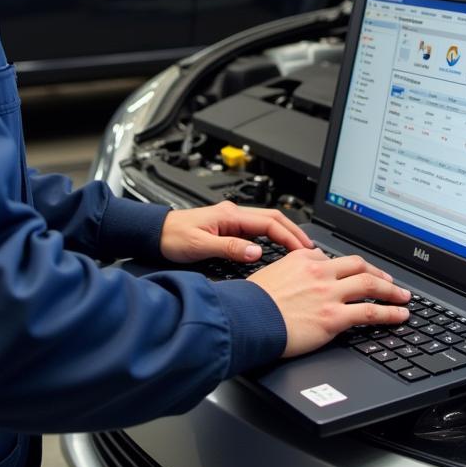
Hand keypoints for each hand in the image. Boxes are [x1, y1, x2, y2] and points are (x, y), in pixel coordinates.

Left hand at [159, 200, 313, 263]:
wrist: (155, 235)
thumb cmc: (173, 237)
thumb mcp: (200, 246)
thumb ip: (229, 248)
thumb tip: (256, 252)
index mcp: (230, 215)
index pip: (269, 222)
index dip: (289, 236)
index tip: (302, 250)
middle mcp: (233, 214)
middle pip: (273, 219)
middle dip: (293, 232)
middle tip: (310, 249)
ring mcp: (231, 220)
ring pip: (266, 223)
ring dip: (284, 234)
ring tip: (299, 250)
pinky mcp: (228, 228)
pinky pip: (257, 231)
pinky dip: (272, 238)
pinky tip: (277, 249)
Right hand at [248, 249, 410, 357]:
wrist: (246, 318)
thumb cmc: (252, 301)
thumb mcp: (271, 272)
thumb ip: (292, 267)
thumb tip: (306, 264)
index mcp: (303, 259)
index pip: (333, 258)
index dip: (349, 267)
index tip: (357, 273)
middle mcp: (319, 272)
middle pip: (359, 266)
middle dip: (378, 273)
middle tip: (390, 281)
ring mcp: (329, 294)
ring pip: (370, 285)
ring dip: (392, 290)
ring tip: (404, 296)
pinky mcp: (334, 317)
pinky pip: (371, 312)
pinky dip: (390, 312)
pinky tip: (400, 315)